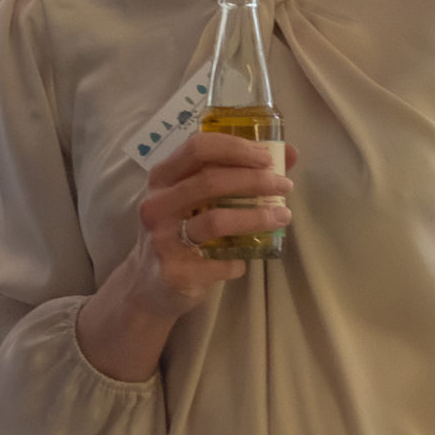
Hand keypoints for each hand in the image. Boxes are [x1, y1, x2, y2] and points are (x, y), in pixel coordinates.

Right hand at [75, 133, 295, 383]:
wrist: (147, 286)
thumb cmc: (178, 232)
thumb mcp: (193, 199)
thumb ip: (231, 174)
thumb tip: (288, 154)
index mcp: (162, 178)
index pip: (198, 149)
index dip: (236, 149)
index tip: (267, 157)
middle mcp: (156, 204)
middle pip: (210, 181)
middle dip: (255, 180)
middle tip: (284, 185)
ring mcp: (162, 239)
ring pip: (217, 221)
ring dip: (257, 217)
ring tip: (283, 216)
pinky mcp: (173, 271)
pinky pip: (219, 262)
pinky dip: (239, 260)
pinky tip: (245, 259)